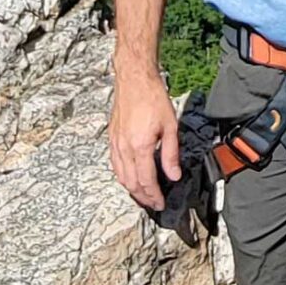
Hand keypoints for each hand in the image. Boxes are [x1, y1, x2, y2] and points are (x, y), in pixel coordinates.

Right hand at [109, 64, 181, 210]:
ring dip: (132, 189)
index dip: (154, 196)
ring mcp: (115, 143)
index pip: (146, 180)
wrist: (134, 80)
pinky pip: (115, 164)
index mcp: (140, 146)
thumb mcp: (170, 126)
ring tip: (143, 195)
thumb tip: (173, 176)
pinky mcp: (112, 138)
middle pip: (131, 182)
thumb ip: (171, 154)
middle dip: (143, 197)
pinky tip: (130, 177)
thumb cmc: (153, 98)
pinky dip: (122, 176)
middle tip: (154, 203)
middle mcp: (124, 147)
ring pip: (121, 176)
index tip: (160, 204)